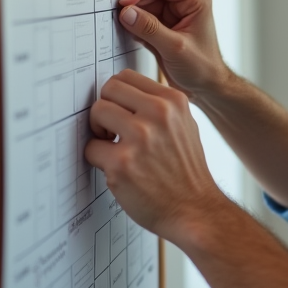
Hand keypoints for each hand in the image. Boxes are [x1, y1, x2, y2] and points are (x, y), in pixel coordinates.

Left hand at [85, 69, 227, 242]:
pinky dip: (98, 159)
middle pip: (109, 89)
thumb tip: (128, 96)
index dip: (118, 96)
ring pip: (96, 112)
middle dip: (106, 109)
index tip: (120, 112)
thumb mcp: (186, 126)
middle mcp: (159, 114)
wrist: (196, 210)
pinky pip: (91, 148)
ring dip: (98, 131)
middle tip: (112, 130)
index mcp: (174, 101)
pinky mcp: (122, 163)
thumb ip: (162, 107)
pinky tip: (116, 169)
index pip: (127, 77)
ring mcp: (140, 138)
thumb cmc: (187, 171)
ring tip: (113, 147)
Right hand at [117, 0, 229, 97]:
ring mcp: (173, 14)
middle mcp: (185, 3)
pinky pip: (142, 19)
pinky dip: (135, 27)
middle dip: (135, 5)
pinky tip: (137, 39)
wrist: (207, 87)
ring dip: (133, 17)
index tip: (125, 3)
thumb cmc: (203, 68)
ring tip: (132, 33)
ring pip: (143, 6)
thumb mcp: (175, 48)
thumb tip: (126, 12)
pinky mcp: (163, 26)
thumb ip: (149, 28)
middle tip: (122, 20)